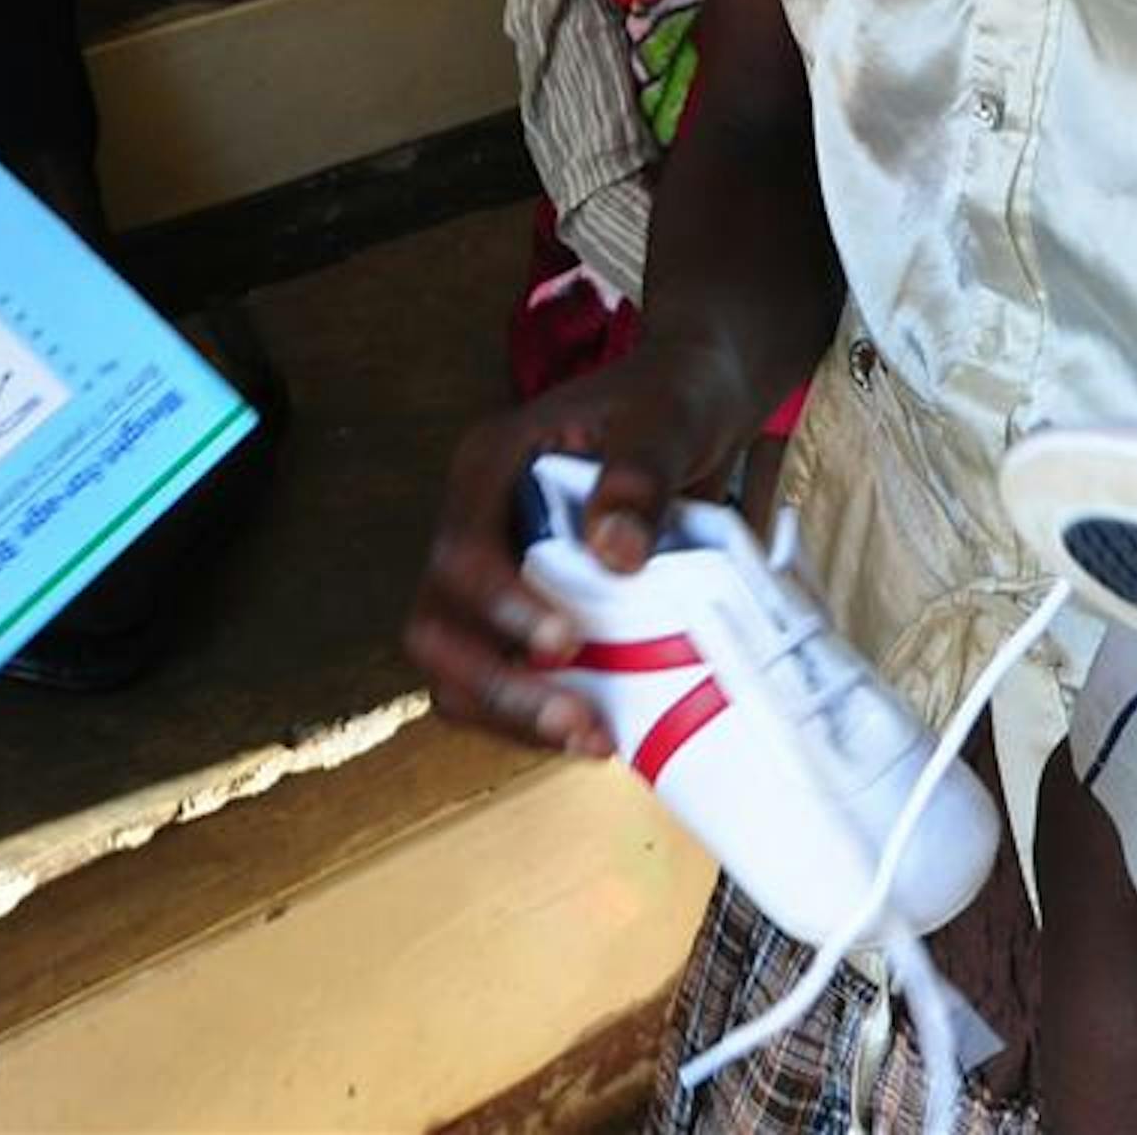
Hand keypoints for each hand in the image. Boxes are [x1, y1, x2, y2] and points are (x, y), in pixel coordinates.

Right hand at [403, 340, 774, 755]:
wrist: (698, 403)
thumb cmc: (675, 397)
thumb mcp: (666, 418)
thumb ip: (639, 474)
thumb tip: (615, 554)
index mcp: (489, 467)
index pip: (461, 550)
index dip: (501, 606)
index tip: (567, 640)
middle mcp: (476, 524)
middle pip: (438, 624)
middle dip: (497, 684)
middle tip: (578, 722)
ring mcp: (496, 575)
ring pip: (459, 667)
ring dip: (514, 716)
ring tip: (594, 740)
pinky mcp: (526, 613)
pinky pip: (504, 680)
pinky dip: (540, 716)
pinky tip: (602, 730)